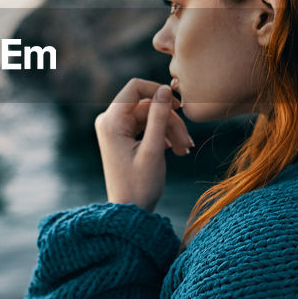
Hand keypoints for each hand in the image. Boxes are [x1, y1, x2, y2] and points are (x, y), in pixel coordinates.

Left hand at [93, 78, 194, 212]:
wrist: (130, 211)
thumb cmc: (139, 184)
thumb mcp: (153, 149)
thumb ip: (159, 116)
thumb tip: (165, 88)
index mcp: (111, 121)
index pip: (135, 87)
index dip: (159, 91)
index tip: (179, 105)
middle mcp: (110, 121)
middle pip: (147, 105)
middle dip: (170, 121)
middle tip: (187, 144)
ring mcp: (117, 129)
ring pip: (151, 117)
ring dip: (170, 131)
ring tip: (184, 151)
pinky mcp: (125, 137)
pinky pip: (148, 127)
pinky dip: (163, 136)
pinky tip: (176, 151)